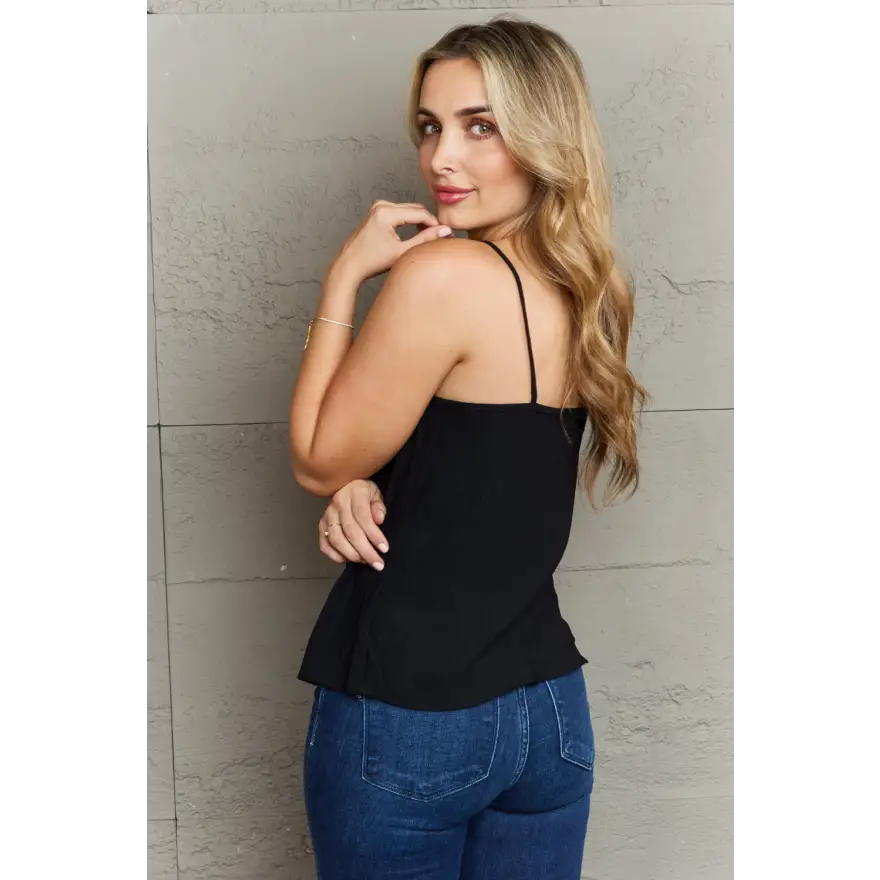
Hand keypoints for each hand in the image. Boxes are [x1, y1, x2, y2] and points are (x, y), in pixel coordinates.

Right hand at [319, 479, 389, 570]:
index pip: (363, 517)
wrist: (345, 487)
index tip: (384, 548)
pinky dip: (336, 556)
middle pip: (350, 532)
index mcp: (354, 494)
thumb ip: (379, 507)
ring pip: (336, 540)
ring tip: (366, 561)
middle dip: (365, 551)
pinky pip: (325, 545)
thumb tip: (379, 519)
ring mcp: (327, 516)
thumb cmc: (364, 493)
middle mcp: (338, 505)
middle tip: (378, 563)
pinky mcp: (321, 526)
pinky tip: (349, 560)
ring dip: (352, 555)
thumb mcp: (376, 494)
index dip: (374, 535)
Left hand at [329, 201, 451, 283]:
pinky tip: (417, 233)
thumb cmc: (371, 262)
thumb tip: (445, 231)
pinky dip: (409, 221)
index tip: (446, 235)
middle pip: (415, 208)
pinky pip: (399, 212)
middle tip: (441, 236)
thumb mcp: (401, 252)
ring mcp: (377, 207)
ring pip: (408, 210)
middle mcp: (381, 205)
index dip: (436, 224)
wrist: (349, 265)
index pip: (420, 213)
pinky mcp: (376, 212)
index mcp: (386, 213)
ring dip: (420, 221)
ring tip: (430, 236)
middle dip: (429, 222)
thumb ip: (424, 240)